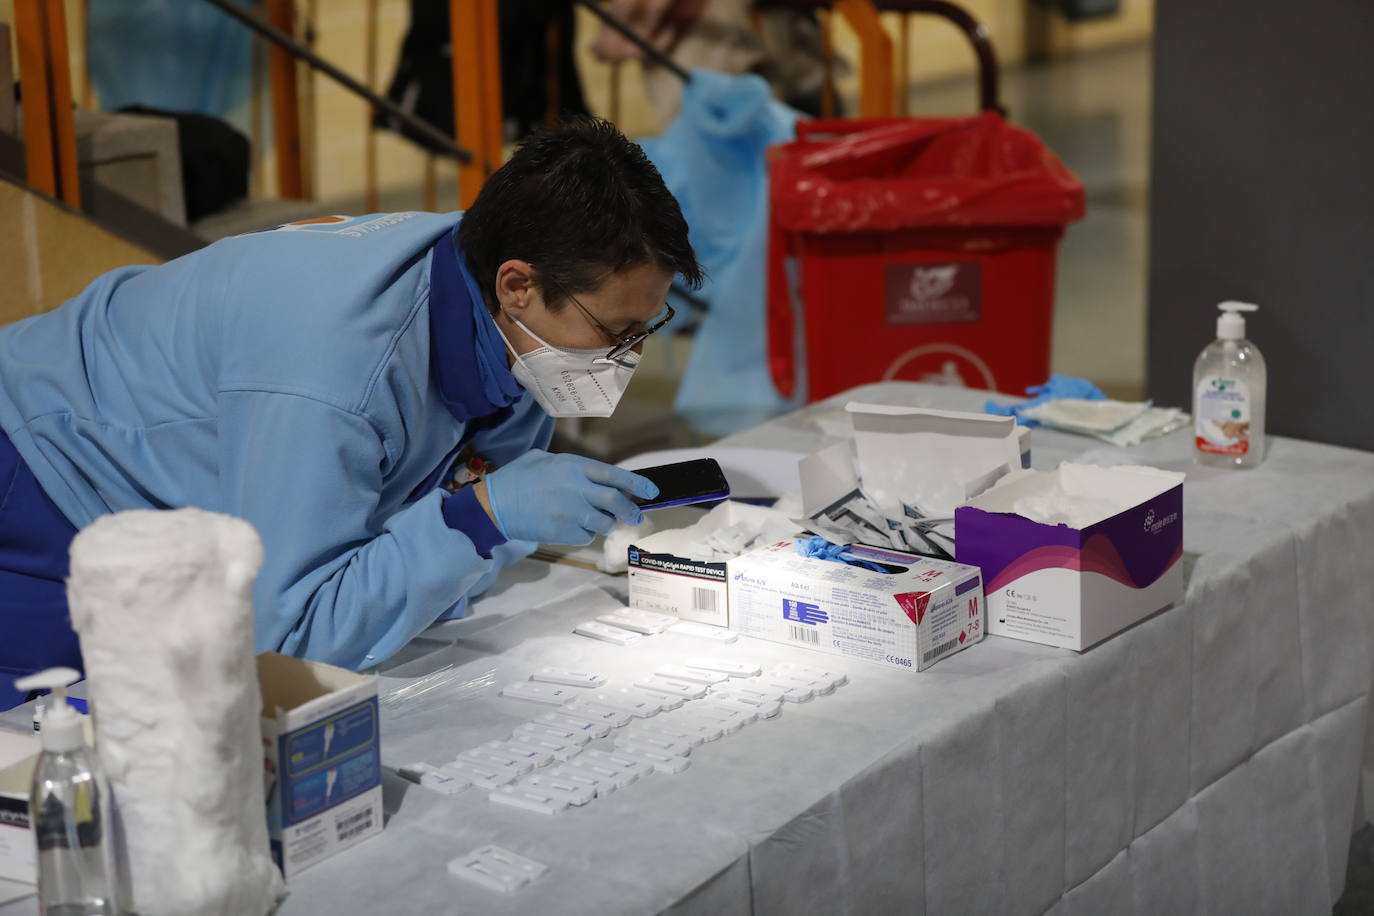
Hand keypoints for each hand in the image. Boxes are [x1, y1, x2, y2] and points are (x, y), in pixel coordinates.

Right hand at [478, 450, 657, 545]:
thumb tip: (594, 477)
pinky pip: (586, 536)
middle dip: (631, 511)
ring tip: (598, 521)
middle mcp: (577, 489)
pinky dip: (585, 534)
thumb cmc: (518, 478)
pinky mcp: (564, 532)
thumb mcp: (544, 460)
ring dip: (606, 524)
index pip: (616, 475)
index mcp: (574, 467)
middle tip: (636, 516)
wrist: (496, 505)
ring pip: (604, 523)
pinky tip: (571, 527)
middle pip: (617, 502)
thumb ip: (572, 467)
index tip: (652, 491)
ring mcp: (571, 512)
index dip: (638, 484)